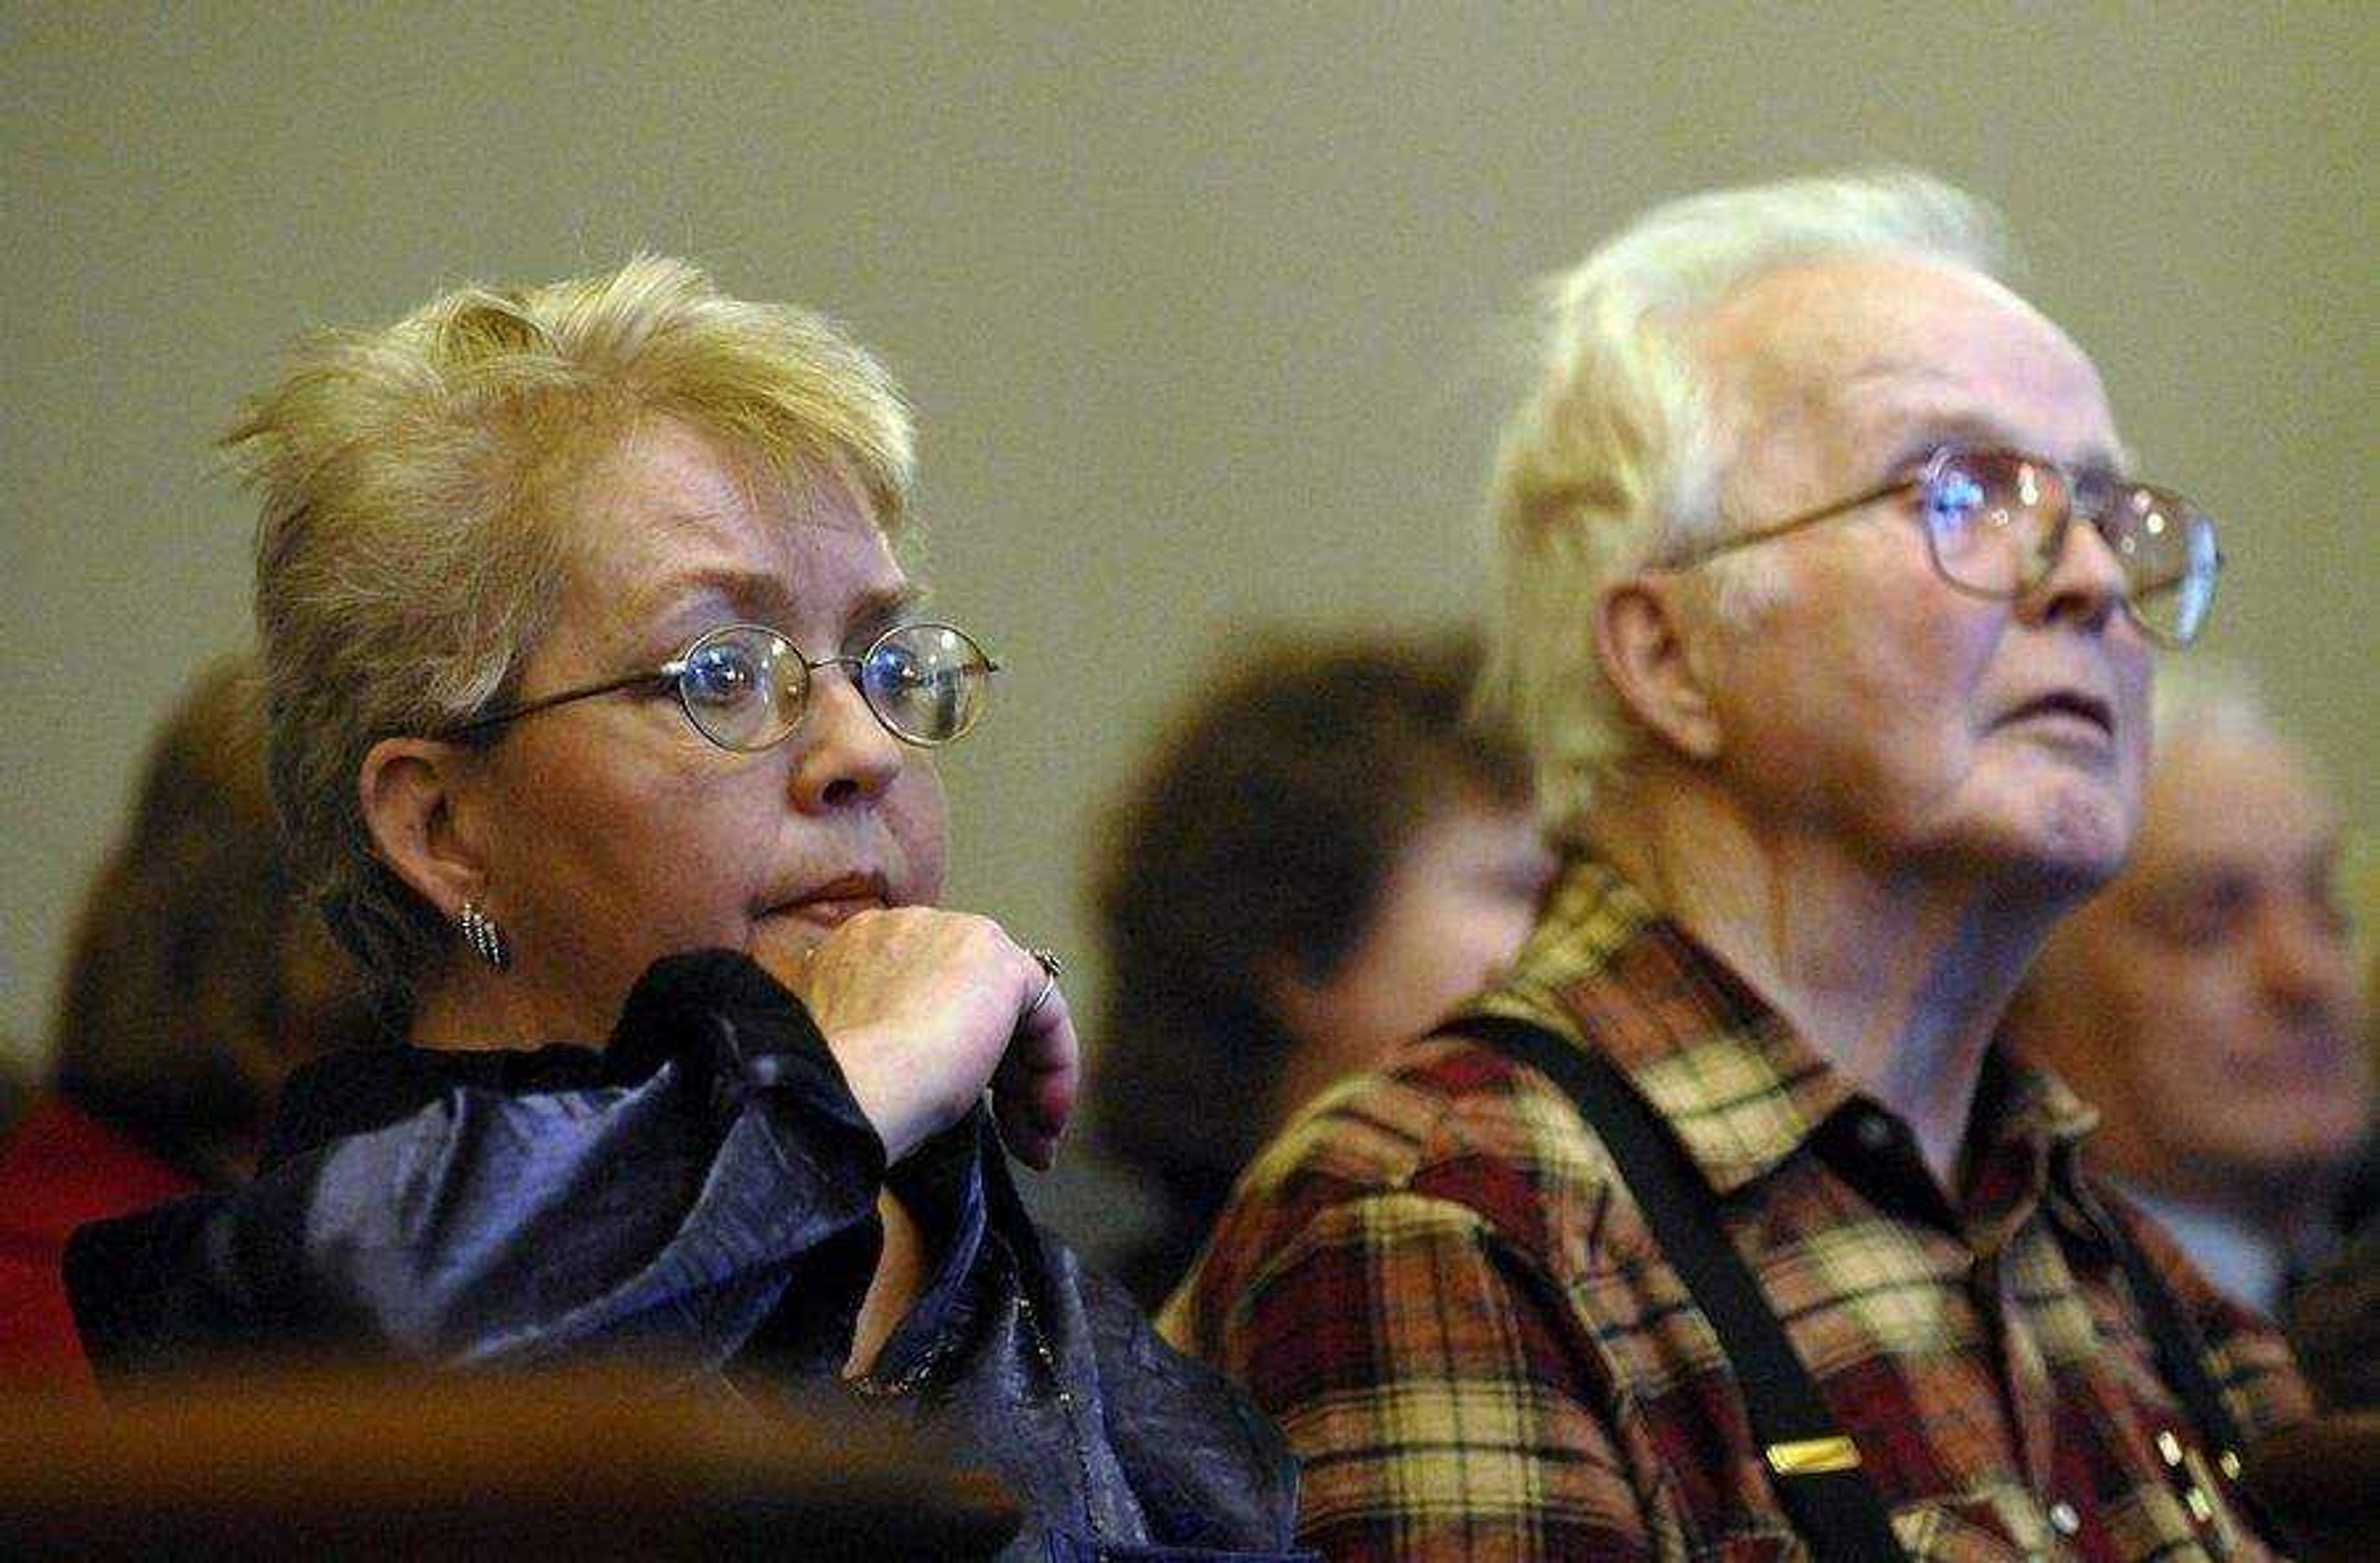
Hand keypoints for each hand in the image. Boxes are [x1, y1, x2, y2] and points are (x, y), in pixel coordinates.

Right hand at [761, 909, 1078, 1168]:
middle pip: (975, 1000)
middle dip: (1001, 1075)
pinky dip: (1055, 1067)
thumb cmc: (843, 1094)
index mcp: (857, 950)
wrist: (846, 1090)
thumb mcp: (864, 1058)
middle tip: (1011, 1137)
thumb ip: (894, 1044)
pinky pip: (1047, 1011)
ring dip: (1029, 1082)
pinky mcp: (999, 961)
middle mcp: (904, 929)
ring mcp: (953, 935)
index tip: (960, 1114)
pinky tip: (1045, 1122)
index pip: (927, 995)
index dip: (952, 1058)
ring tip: (1033, 1144)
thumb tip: (937, 1076)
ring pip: (1012, 1009)